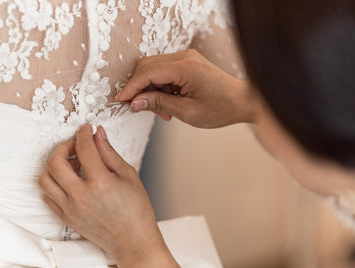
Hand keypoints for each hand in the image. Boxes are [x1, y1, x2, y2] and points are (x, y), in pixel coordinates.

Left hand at [39, 124, 166, 267]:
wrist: (133, 243)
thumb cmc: (137, 211)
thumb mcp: (129, 176)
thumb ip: (109, 153)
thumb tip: (98, 134)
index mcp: (100, 183)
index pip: (83, 148)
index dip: (84, 133)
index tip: (86, 129)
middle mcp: (81, 196)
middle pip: (55, 162)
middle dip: (63, 147)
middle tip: (76, 146)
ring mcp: (70, 209)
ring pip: (45, 179)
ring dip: (55, 166)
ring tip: (72, 165)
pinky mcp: (66, 218)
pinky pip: (48, 196)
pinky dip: (54, 184)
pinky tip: (69, 181)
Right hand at [117, 49, 262, 127]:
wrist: (243, 101)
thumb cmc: (221, 108)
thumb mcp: (187, 112)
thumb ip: (159, 104)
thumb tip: (135, 102)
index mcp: (186, 67)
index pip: (147, 72)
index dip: (131, 87)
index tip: (121, 101)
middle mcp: (184, 57)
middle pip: (147, 66)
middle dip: (139, 87)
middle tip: (139, 108)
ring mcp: (186, 58)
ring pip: (153, 68)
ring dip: (150, 89)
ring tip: (162, 111)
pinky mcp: (187, 62)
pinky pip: (163, 71)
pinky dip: (159, 86)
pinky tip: (168, 103)